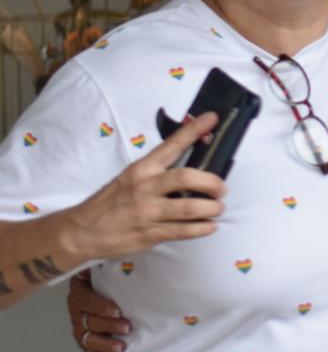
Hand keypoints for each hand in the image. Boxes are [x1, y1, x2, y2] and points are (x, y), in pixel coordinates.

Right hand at [60, 112, 226, 262]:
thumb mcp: (130, 178)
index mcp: (142, 168)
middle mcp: (145, 187)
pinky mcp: (149, 233)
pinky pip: (183, 230)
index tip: (213, 118)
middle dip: (212, 182)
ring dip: (212, 208)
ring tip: (218, 208)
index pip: (172, 144)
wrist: (81, 231)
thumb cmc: (111, 202)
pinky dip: (202, 228)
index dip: (194, 130)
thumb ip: (158, 172)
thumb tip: (194, 167)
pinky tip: (210, 226)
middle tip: (222, 189)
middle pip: (187, 178)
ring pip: (190, 207)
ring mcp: (148, 211)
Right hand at [68, 271, 128, 351]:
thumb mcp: (107, 271)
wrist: (107, 294)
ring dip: (104, 344)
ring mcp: (80, 328)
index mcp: (80, 292)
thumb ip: (109, 265)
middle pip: (88, 321)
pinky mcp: (86, 342)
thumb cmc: (110, 281)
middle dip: (108, 325)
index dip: (100, 306)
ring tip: (120, 347)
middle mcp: (77, 311)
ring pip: (87, 339)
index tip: (117, 310)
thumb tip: (121, 252)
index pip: (85, 299)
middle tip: (127, 327)